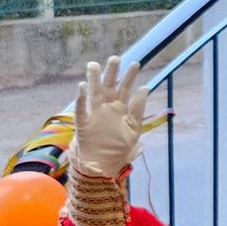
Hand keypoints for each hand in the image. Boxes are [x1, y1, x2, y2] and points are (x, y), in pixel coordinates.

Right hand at [73, 56, 147, 177]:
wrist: (104, 167)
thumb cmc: (119, 149)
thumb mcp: (134, 129)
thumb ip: (138, 109)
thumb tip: (145, 88)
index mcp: (120, 109)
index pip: (125, 89)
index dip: (129, 77)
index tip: (135, 64)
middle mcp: (106, 109)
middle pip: (108, 87)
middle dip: (112, 73)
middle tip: (115, 58)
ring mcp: (94, 115)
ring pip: (94, 94)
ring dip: (94, 80)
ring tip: (94, 65)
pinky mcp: (84, 124)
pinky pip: (81, 110)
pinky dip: (81, 99)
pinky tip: (82, 86)